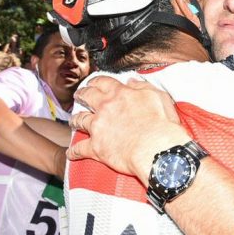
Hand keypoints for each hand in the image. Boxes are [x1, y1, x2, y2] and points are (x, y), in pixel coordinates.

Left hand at [69, 76, 189, 182]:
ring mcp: (98, 127)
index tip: (93, 83)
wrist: (156, 150)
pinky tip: (71, 153)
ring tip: (74, 121)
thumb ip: (143, 86)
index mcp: (120, 94)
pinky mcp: (95, 147)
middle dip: (81, 95)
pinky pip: (79, 149)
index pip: (103, 82)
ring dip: (75, 120)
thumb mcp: (158, 97)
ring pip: (79, 120)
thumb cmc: (162, 125)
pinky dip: (73, 151)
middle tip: (79, 96)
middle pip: (86, 97)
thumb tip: (131, 81)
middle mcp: (105, 107)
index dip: (96, 82)